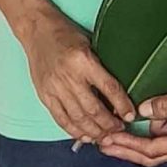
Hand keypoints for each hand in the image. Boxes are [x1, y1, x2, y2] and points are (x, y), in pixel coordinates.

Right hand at [13, 12, 134, 142]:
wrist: (36, 29)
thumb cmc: (65, 34)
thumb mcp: (90, 44)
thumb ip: (101, 68)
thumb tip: (119, 94)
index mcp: (83, 60)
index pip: (109, 88)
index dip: (122, 105)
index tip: (131, 116)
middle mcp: (68, 76)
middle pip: (93, 109)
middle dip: (109, 124)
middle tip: (120, 130)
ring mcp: (54, 87)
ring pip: (78, 118)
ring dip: (94, 131)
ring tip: (106, 136)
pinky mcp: (44, 95)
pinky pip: (61, 119)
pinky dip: (74, 131)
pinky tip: (85, 136)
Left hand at [97, 63, 166, 165]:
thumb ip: (165, 104)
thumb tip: (143, 110)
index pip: (150, 151)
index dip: (127, 147)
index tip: (108, 141)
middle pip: (150, 155)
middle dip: (125, 150)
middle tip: (103, 144)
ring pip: (157, 143)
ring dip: (136, 139)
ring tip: (113, 130)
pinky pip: (165, 131)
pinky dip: (149, 129)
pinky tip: (137, 118)